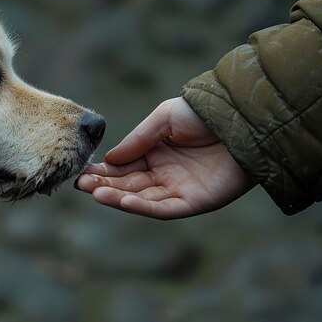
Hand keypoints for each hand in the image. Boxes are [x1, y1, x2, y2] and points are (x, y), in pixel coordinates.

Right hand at [76, 97, 253, 218]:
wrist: (240, 119)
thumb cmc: (202, 113)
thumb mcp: (163, 119)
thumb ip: (137, 139)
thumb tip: (109, 159)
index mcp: (155, 153)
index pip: (123, 167)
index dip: (102, 171)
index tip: (81, 173)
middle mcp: (163, 173)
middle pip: (128, 184)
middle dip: (104, 185)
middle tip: (81, 184)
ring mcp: (177, 189)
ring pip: (141, 198)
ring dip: (117, 197)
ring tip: (95, 193)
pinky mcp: (193, 202)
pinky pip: (163, 208)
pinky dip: (142, 207)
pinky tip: (122, 201)